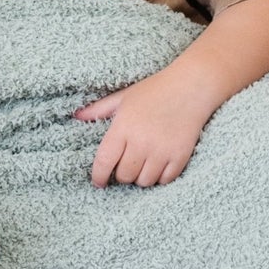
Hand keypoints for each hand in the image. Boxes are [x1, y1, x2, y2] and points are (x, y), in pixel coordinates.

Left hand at [75, 68, 210, 187]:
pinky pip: (164, 180)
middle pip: (124, 176)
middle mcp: (141, 141)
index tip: (99, 182)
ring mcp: (162, 150)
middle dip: (122, 174)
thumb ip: (99, 109)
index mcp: (123, 127)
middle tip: (126, 165)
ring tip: (143, 165)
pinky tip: (159, 165)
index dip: (99, 176)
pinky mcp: (180, 156)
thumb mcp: (124, 97)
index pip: (104, 162)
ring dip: (141, 177)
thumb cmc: (155, 90)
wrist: (191, 86)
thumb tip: (76, 116)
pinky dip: (160, 177)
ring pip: (144, 181)